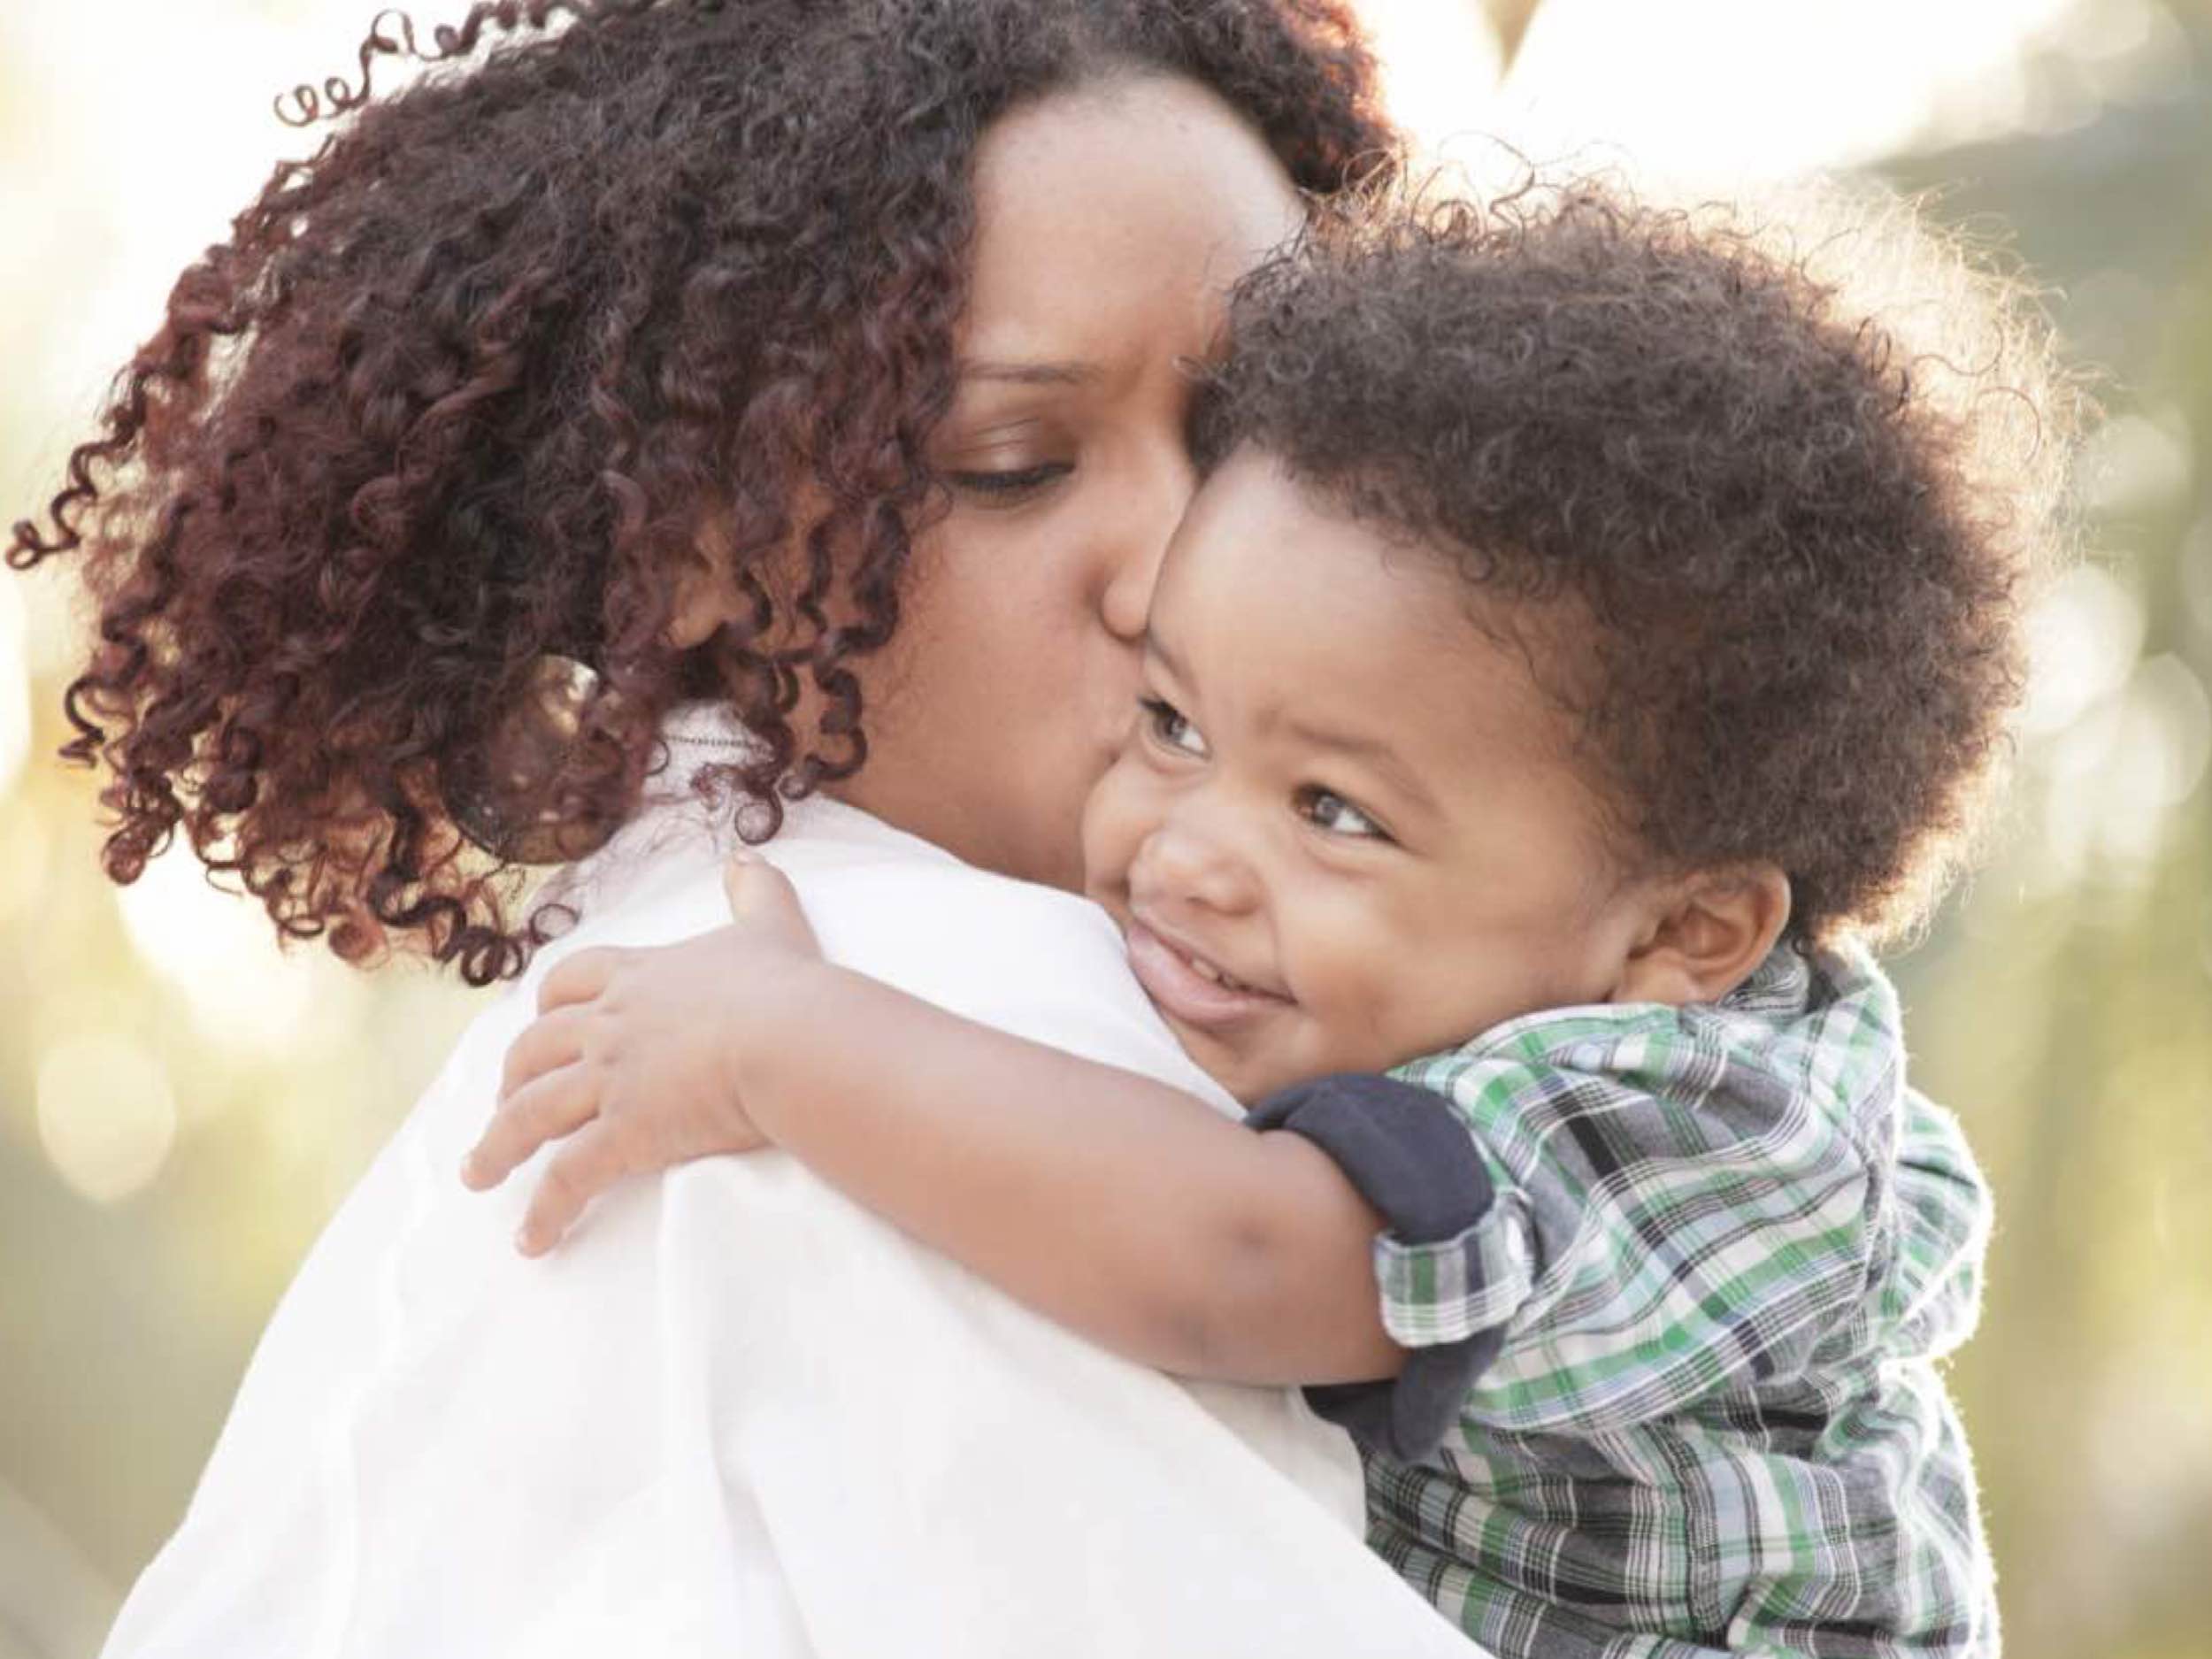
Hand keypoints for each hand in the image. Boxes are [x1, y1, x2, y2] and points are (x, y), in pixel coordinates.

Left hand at [461, 853, 823, 1254]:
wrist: (793, 1038)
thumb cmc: (787, 988)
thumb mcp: (769, 927)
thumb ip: (755, 891)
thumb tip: (746, 856)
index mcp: (641, 979)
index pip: (572, 984)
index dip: (550, 1007)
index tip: (540, 1024)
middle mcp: (612, 1027)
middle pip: (536, 1048)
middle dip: (512, 1078)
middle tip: (502, 1105)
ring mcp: (612, 1080)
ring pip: (530, 1113)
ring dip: (498, 1147)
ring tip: (479, 1176)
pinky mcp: (625, 1133)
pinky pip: (569, 1177)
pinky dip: (546, 1211)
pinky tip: (533, 1240)